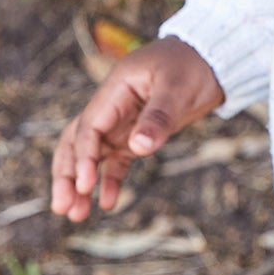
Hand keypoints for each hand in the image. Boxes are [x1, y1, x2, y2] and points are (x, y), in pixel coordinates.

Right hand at [50, 37, 225, 221]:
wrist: (212, 60)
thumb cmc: (192, 65)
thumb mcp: (178, 87)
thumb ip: (158, 116)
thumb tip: (138, 148)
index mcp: (116, 88)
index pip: (90, 125)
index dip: (84, 155)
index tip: (85, 184)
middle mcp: (112, 106)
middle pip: (78, 141)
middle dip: (67, 173)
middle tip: (61, 207)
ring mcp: (122, 122)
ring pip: (92, 154)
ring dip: (81, 183)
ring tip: (75, 215)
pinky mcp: (136, 134)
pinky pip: (116, 160)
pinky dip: (110, 180)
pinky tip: (108, 203)